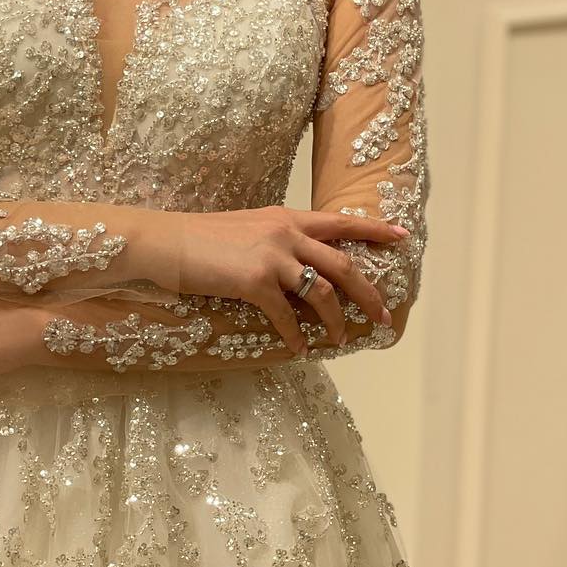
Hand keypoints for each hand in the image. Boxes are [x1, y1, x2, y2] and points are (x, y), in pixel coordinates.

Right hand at [137, 205, 408, 355]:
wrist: (164, 241)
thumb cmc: (198, 238)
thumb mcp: (246, 229)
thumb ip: (275, 241)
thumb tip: (296, 264)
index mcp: (286, 217)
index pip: (340, 221)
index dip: (374, 229)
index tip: (402, 236)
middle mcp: (286, 232)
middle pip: (343, 264)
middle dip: (368, 293)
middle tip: (383, 314)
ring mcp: (272, 256)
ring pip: (323, 292)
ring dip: (335, 321)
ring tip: (339, 339)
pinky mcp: (255, 281)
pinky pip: (286, 316)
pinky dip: (296, 336)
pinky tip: (298, 349)